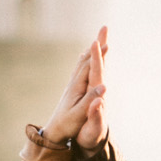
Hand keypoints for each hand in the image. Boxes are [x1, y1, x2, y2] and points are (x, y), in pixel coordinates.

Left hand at [40, 29, 107, 144]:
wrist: (53, 132)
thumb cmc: (68, 124)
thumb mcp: (80, 114)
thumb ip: (91, 100)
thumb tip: (104, 86)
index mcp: (77, 87)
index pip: (89, 66)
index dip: (98, 55)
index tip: (107, 43)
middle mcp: (74, 83)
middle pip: (86, 59)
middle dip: (97, 45)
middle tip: (104, 29)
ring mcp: (73, 85)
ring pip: (83, 62)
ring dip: (91, 50)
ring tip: (97, 39)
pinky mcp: (73, 89)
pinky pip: (81, 69)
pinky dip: (86, 60)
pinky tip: (85, 57)